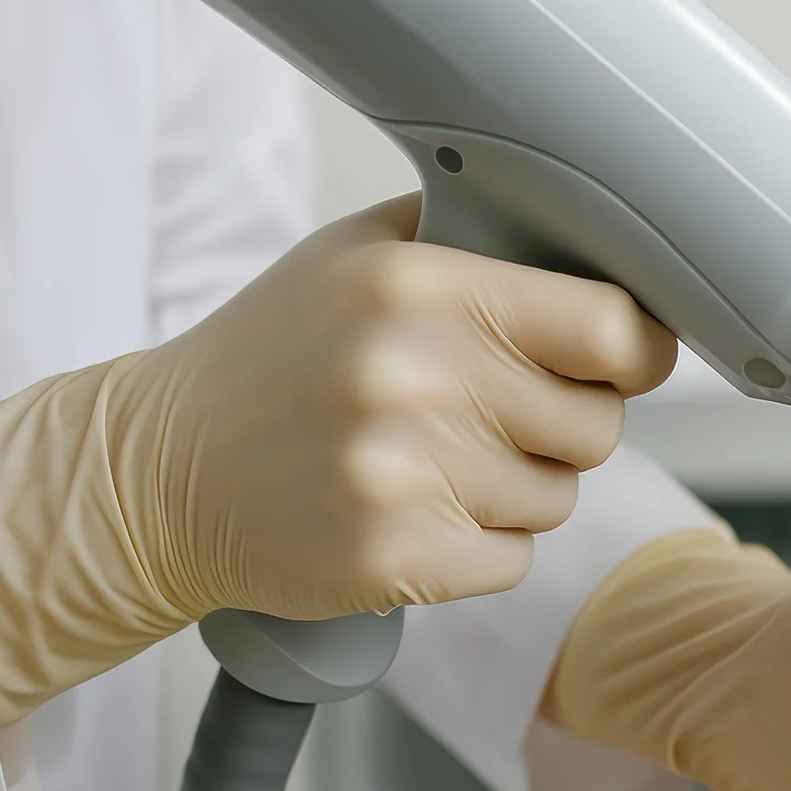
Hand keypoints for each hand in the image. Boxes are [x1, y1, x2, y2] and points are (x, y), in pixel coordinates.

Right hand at [0, 196, 673, 725]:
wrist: (156, 473)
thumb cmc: (273, 357)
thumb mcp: (358, 253)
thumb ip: (475, 230)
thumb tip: (601, 231)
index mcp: (420, 287)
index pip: (610, 328)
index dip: (634, 352)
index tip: (623, 360)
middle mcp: (416, 376)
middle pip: (597, 424)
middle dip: (562, 423)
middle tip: (487, 414)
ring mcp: (405, 475)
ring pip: (557, 497)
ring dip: (517, 487)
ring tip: (431, 460)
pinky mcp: (396, 559)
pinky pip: (512, 559)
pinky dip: (479, 546)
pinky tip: (413, 511)